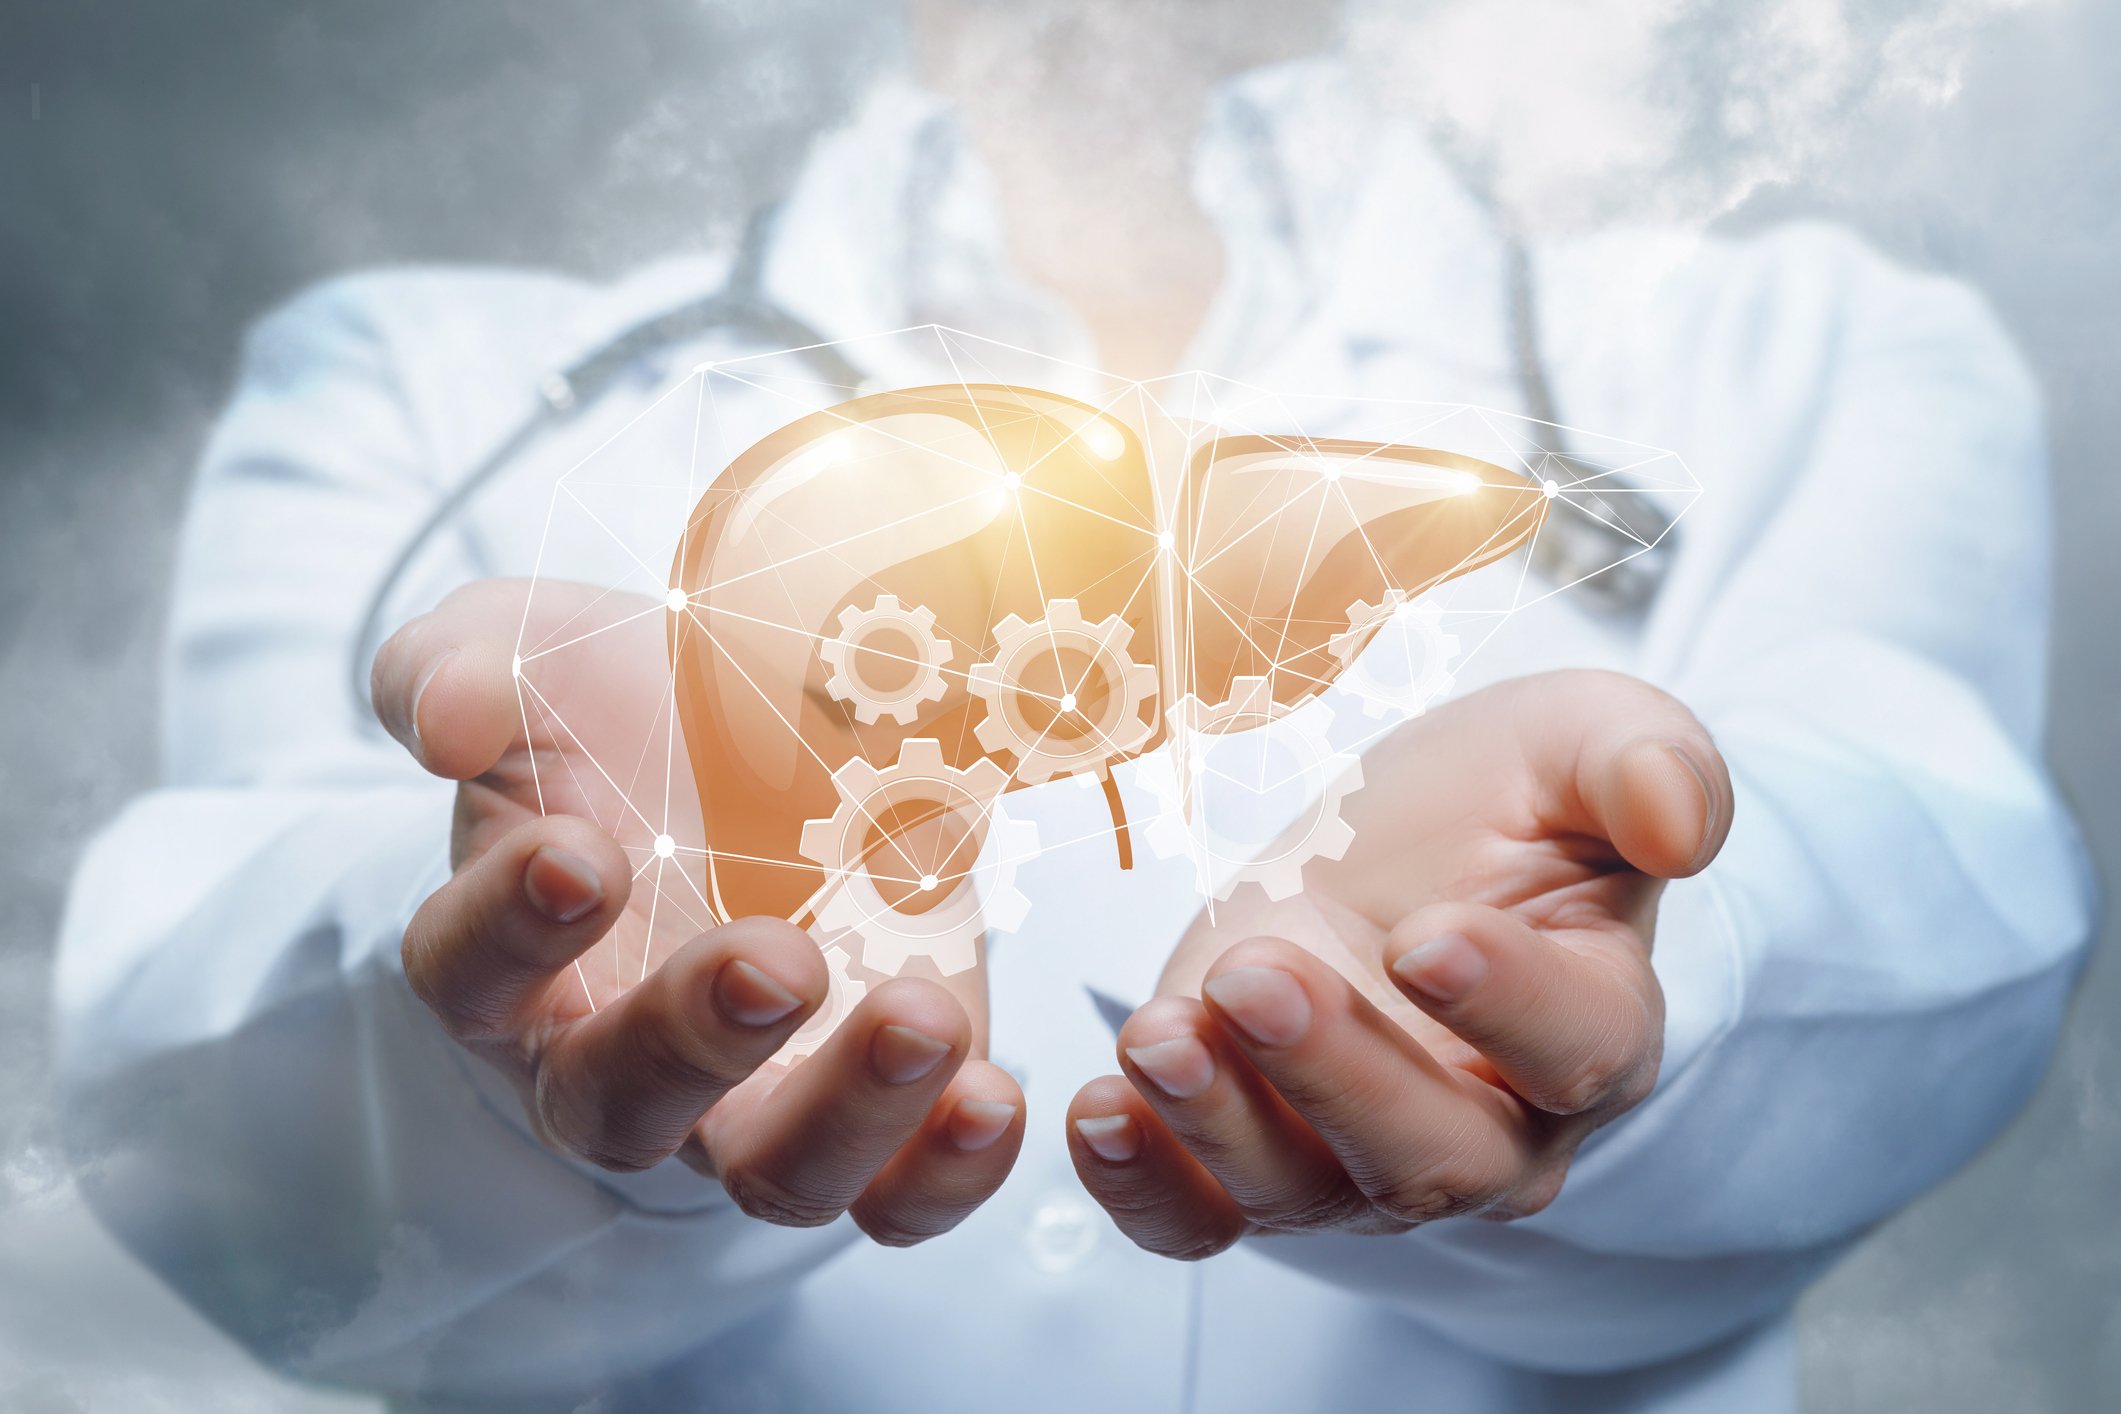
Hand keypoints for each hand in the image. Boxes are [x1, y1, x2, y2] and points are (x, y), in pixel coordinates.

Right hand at [371, 579, 1024, 1243]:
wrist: (784, 726)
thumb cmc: (629, 707)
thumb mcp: (536, 651)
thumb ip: (465, 666)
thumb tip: (449, 719)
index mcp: (513, 949)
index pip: (468, 969)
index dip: (512, 925)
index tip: (583, 851)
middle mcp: (620, 1052)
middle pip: (619, 1105)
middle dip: (695, 1038)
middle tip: (776, 957)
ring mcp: (757, 1093)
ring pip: (772, 1175)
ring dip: (847, 1114)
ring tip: (918, 1021)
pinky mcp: (882, 1100)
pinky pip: (900, 1193)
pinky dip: (947, 1173)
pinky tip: (990, 1098)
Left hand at [1065, 670, 1732, 1255]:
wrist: (1382, 851)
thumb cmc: (1493, 804)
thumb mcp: (1572, 738)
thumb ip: (1644, 761)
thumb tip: (1683, 823)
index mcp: (1591, 1020)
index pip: (1575, 1044)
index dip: (1507, 1001)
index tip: (1428, 938)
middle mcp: (1490, 1123)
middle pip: (1429, 1148)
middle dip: (1335, 1071)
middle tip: (1254, 976)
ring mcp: (1360, 1157)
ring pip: (1306, 1188)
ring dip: (1221, 1123)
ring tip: (1156, 1033)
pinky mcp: (1249, 1155)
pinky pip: (1202, 1217)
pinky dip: (1145, 1188)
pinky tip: (1098, 1116)